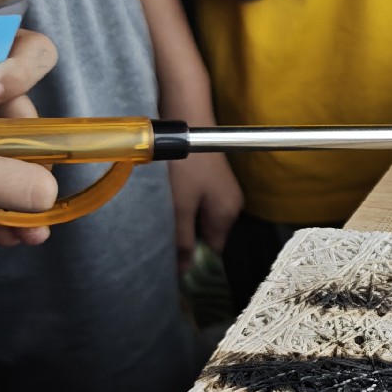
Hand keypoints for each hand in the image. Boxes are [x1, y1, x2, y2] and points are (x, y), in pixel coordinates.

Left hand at [168, 154, 242, 273]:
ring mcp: (223, 191)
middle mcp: (231, 205)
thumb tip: (185, 271)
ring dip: (183, 223)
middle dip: (187, 240)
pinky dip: (184, 208)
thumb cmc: (185, 164)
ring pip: (201, 220)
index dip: (194, 261)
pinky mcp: (212, 181)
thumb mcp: (180, 206)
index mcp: (228, 214)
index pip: (214, 251)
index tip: (171, 265)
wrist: (188, 121)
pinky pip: (199, 205)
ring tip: (161, 219)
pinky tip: (168, 202)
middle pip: (208, 236)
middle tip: (160, 240)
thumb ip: (183, 240)